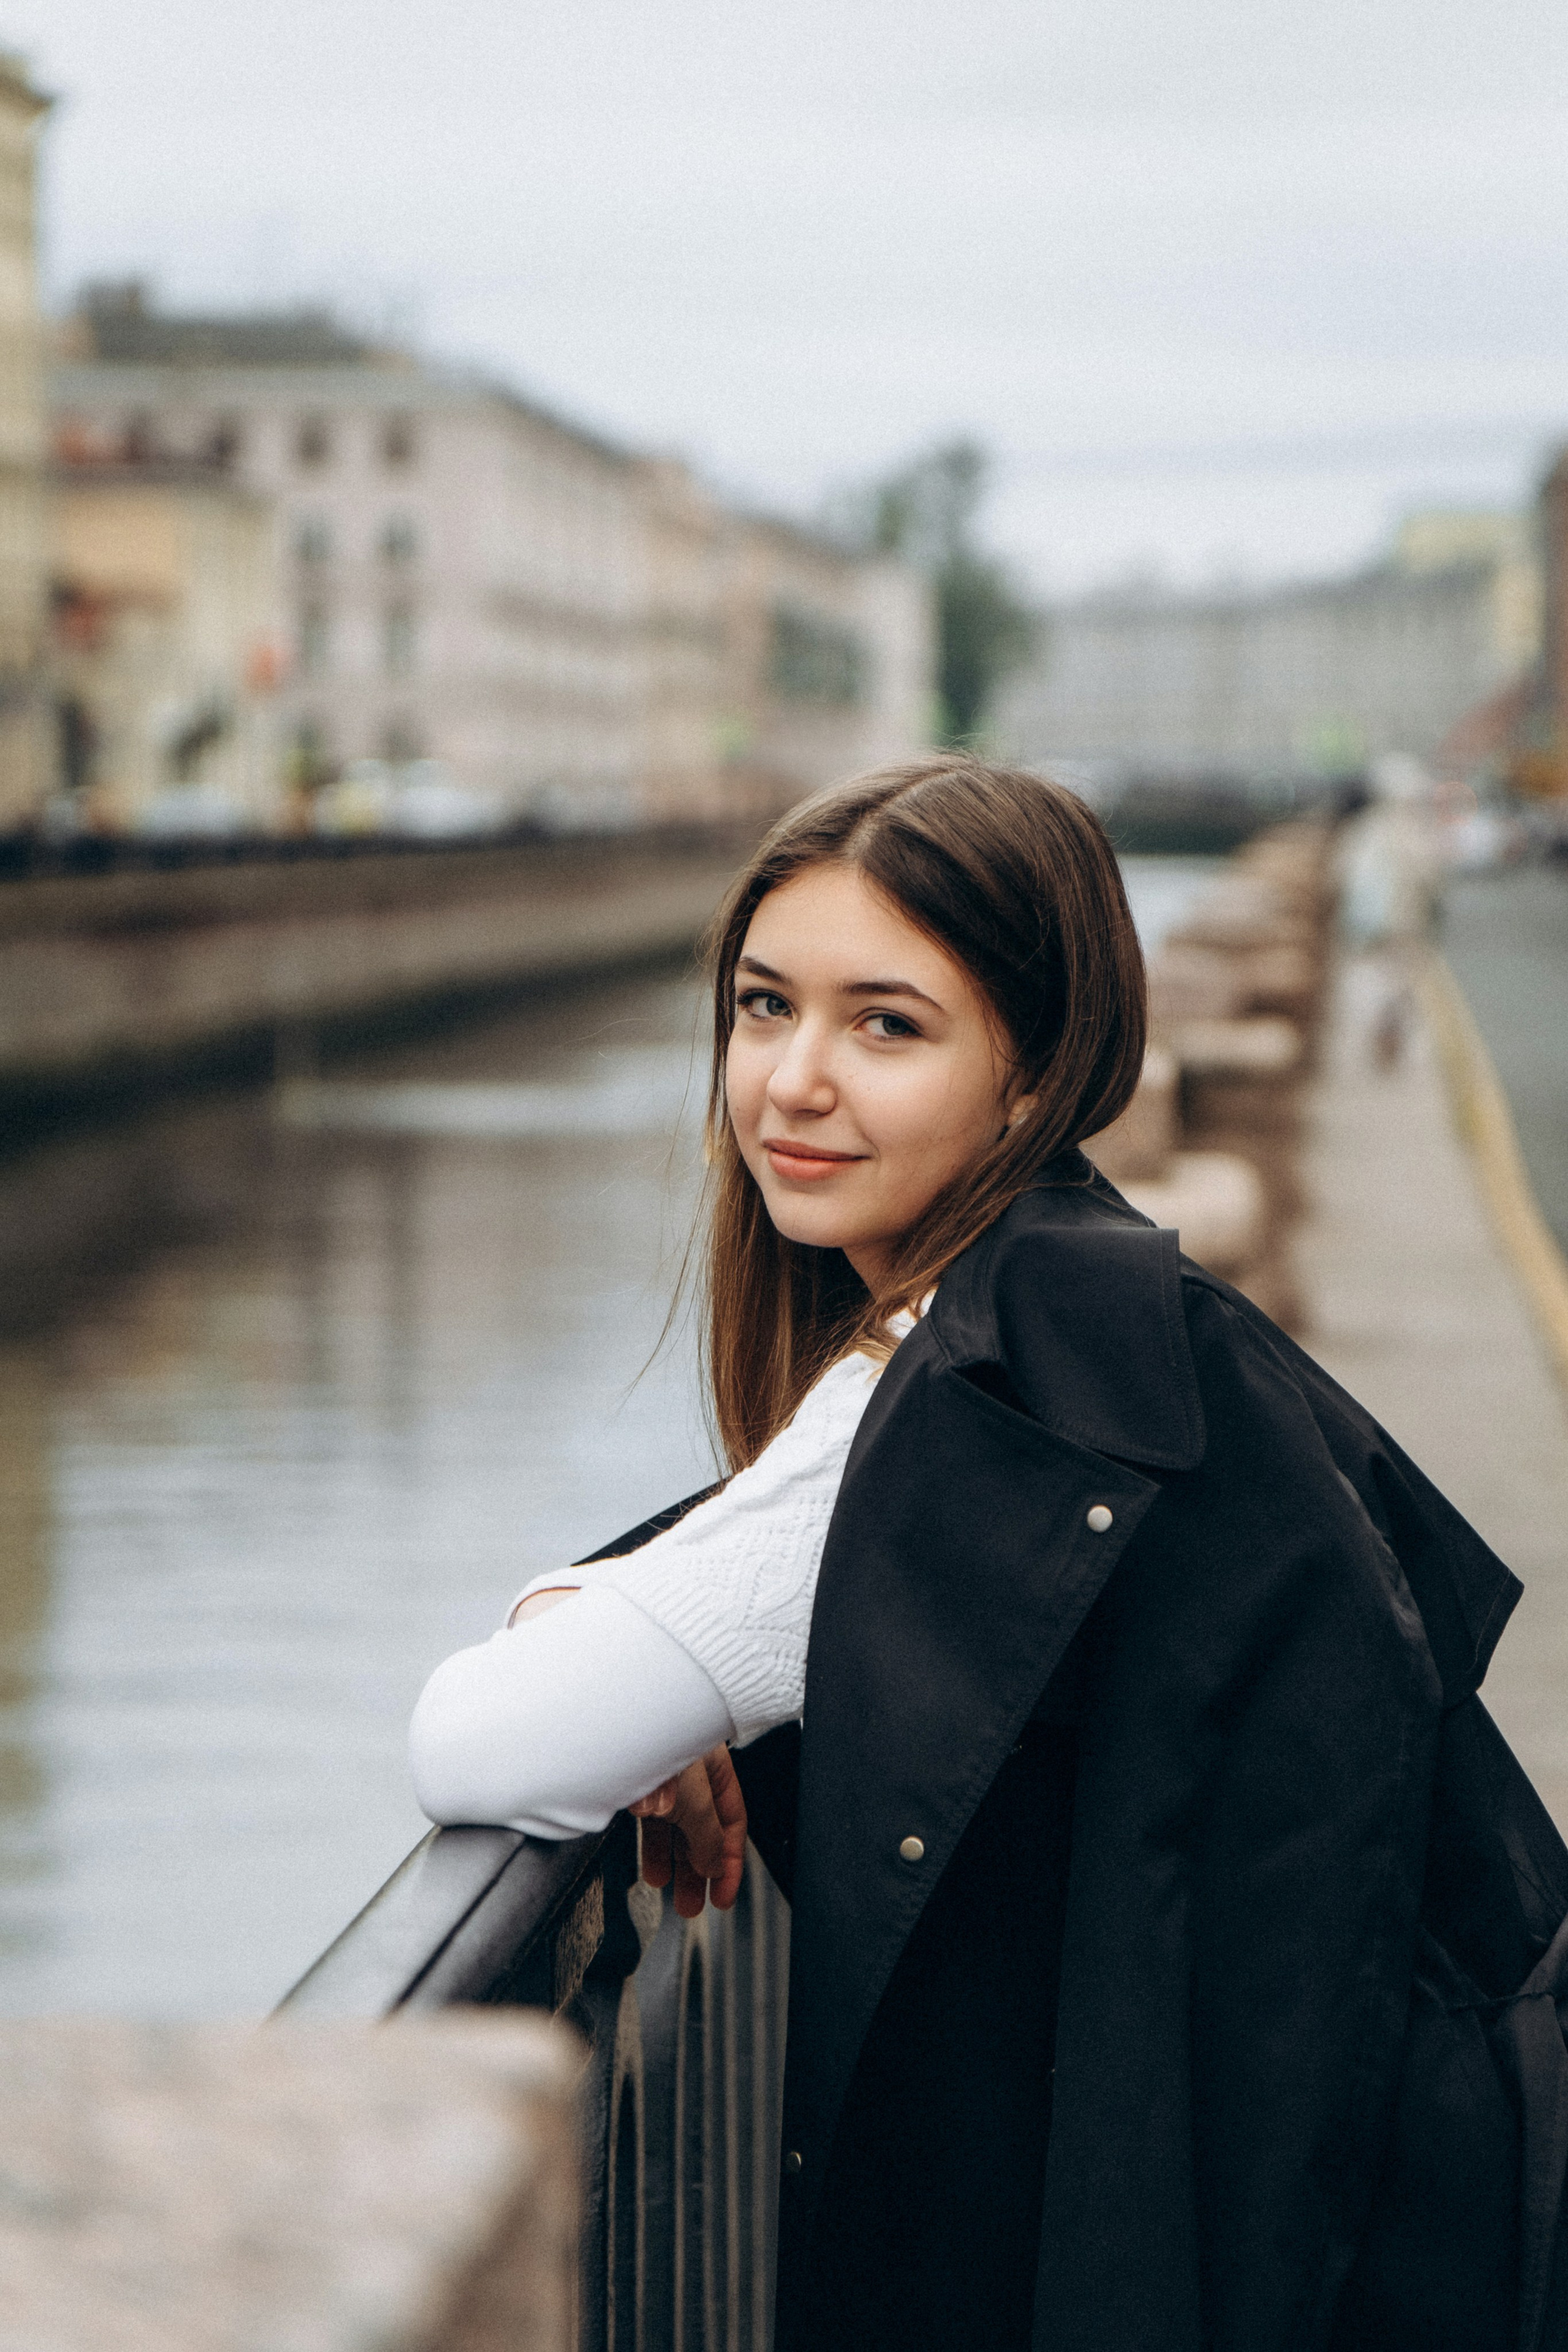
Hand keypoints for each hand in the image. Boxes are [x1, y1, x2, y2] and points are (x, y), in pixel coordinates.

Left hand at [630, 1745, 747, 1917]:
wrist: (610, 1734)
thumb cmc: (657, 1746)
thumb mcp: (696, 1803)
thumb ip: (708, 1838)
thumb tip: (714, 1867)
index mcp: (716, 1766)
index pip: (732, 1820)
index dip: (730, 1861)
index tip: (722, 1894)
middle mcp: (691, 1770)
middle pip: (703, 1827)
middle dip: (699, 1870)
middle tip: (694, 1903)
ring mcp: (662, 1776)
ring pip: (674, 1826)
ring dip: (674, 1864)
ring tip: (671, 1894)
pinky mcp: (635, 1782)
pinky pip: (650, 1821)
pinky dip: (652, 1848)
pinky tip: (651, 1869)